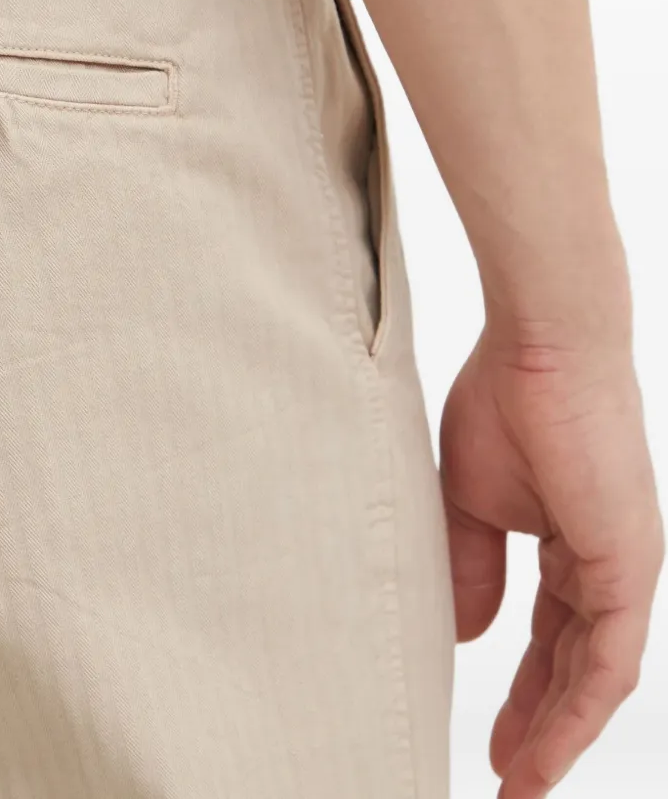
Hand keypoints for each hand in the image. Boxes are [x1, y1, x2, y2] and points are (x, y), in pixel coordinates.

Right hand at [439, 315, 662, 796]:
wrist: (540, 344)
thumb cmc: (505, 397)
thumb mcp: (471, 501)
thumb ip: (473, 567)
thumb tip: (471, 634)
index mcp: (571, 539)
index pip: (549, 632)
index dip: (521, 686)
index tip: (489, 735)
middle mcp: (606, 561)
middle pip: (574, 663)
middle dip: (540, 723)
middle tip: (507, 775)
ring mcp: (623, 566)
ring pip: (595, 675)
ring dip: (557, 734)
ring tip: (520, 783)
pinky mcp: (629, 566)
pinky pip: (608, 660)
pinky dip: (576, 711)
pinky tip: (545, 751)